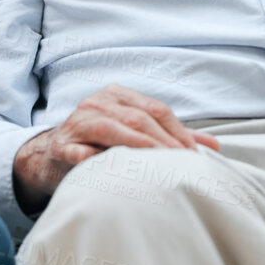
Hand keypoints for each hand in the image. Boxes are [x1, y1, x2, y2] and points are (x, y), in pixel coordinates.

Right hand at [12, 84, 217, 213]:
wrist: (52, 156)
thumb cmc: (100, 144)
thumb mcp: (135, 134)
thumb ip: (171, 137)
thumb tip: (212, 146)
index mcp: (118, 95)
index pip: (156, 109)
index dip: (177, 131)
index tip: (195, 155)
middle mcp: (98, 103)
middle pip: (138, 118)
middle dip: (164, 143)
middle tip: (183, 165)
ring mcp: (77, 123)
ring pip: (112, 130)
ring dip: (138, 149)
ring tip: (158, 167)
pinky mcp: (62, 146)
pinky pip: (78, 151)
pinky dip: (94, 159)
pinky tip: (110, 169)